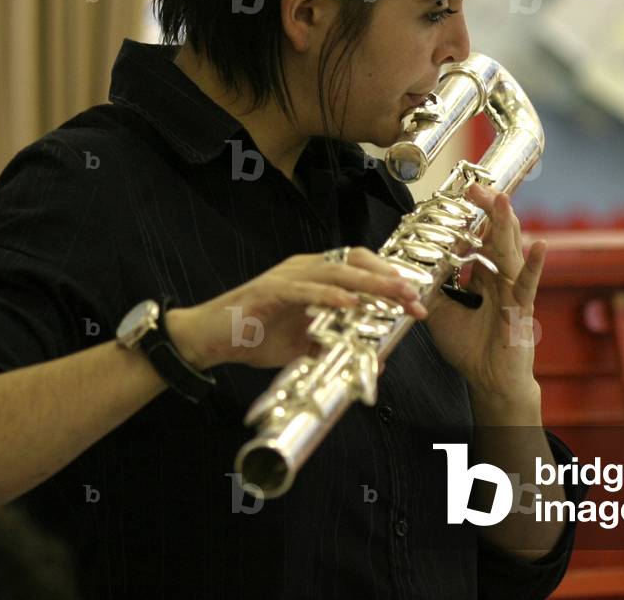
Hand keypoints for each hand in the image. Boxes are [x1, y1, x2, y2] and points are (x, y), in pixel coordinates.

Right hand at [165, 248, 426, 369]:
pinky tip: (349, 303)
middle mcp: (305, 268)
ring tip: (393, 293)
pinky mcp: (269, 290)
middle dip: (388, 279)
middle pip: (355, 264)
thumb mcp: (302, 347)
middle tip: (414, 298)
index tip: (415, 300)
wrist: (207, 339)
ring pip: (336, 271)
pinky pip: (305, 289)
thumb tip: (372, 359)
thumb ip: (333, 347)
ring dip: (368, 282)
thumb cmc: (253, 335)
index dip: (388, 279)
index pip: (360, 267)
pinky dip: (329, 295)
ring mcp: (287, 276)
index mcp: (315, 276)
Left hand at [424, 182, 546, 404]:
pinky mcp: (522, 307)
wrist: (489, 381)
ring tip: (503, 199)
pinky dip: (536, 265)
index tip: (460, 193)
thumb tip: (408, 268)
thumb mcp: (440, 311)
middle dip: (486, 209)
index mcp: (484, 275)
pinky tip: (541, 245)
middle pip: (495, 235)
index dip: (471, 217)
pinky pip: (528, 283)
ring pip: (510, 251)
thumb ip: (430, 287)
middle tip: (475, 187)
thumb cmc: (469, 347)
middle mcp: (501, 276)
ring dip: (506, 225)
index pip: (478, 238)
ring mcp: (514, 289)